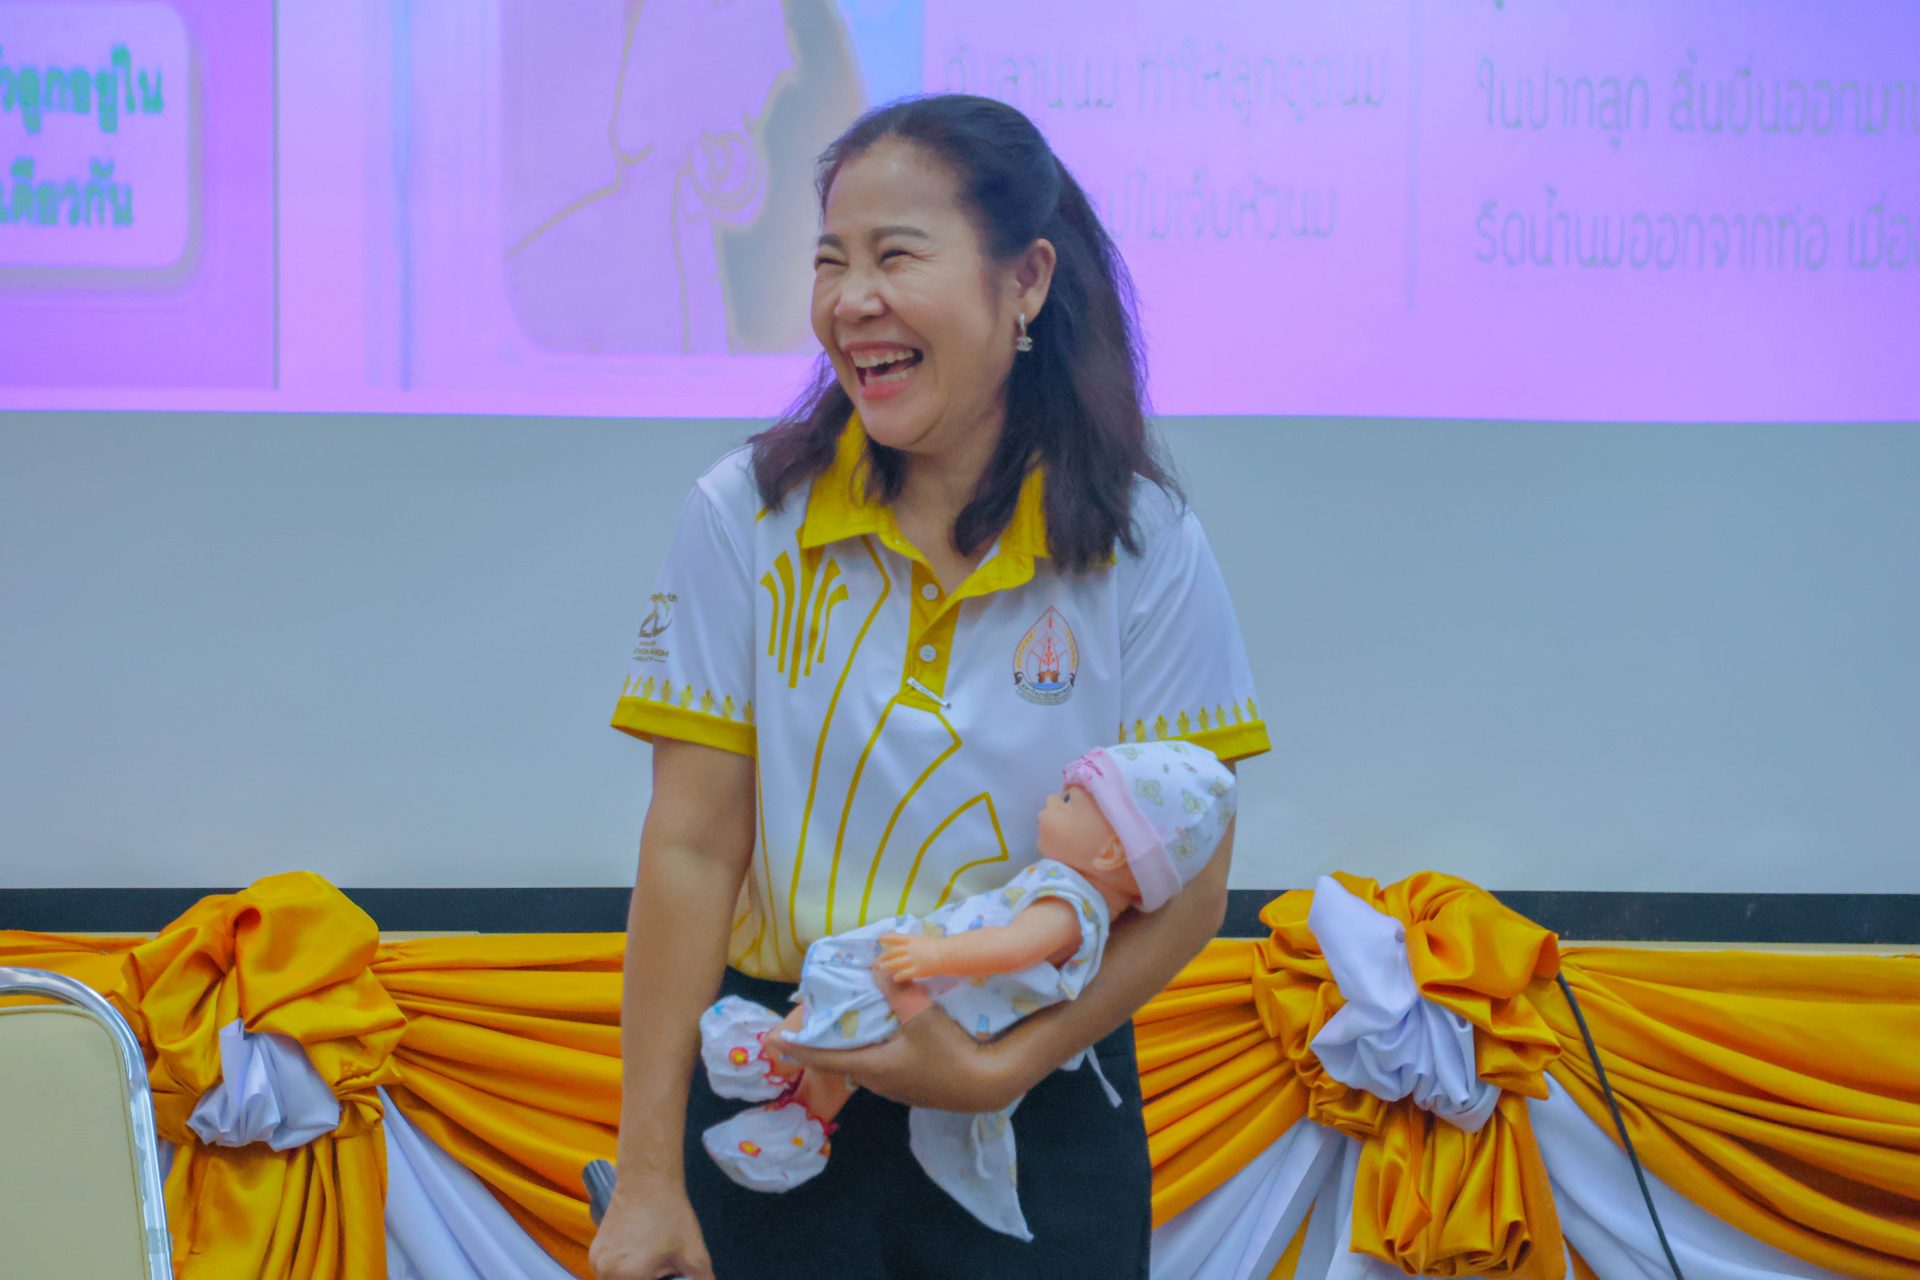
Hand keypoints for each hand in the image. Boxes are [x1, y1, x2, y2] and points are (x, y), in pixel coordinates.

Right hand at [589, 1180, 712, 1279]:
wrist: (647, 1180)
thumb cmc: (670, 1215)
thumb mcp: (694, 1255)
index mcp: (626, 1276)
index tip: (671, 1276)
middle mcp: (604, 1272)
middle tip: (664, 1269)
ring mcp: (596, 1262)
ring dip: (637, 1278)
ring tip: (654, 1259)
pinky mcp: (594, 1253)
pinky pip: (611, 1273)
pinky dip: (625, 1272)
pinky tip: (642, 1255)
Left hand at [771, 993, 1023, 1111]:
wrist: (988, 1084)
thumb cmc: (950, 1053)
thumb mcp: (922, 1016)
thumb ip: (898, 990)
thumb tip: (877, 967)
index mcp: (872, 1067)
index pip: (825, 1059)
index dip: (801, 1049)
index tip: (778, 1043)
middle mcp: (880, 1082)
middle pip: (844, 1062)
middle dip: (827, 1045)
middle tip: (815, 1026)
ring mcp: (898, 1088)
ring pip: (866, 1064)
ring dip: (854, 1047)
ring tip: (848, 1026)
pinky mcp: (915, 1086)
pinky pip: (885, 1066)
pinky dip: (876, 1049)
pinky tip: (886, 1036)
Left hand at [876, 932, 942, 981]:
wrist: (947, 954)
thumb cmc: (940, 945)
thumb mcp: (925, 939)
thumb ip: (917, 941)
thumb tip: (912, 943)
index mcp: (912, 939)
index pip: (896, 937)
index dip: (887, 938)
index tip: (880, 938)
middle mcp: (909, 949)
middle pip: (892, 953)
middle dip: (884, 957)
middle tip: (877, 960)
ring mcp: (911, 960)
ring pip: (894, 964)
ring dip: (887, 966)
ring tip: (882, 969)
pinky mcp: (915, 971)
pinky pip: (903, 974)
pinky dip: (898, 976)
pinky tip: (895, 978)